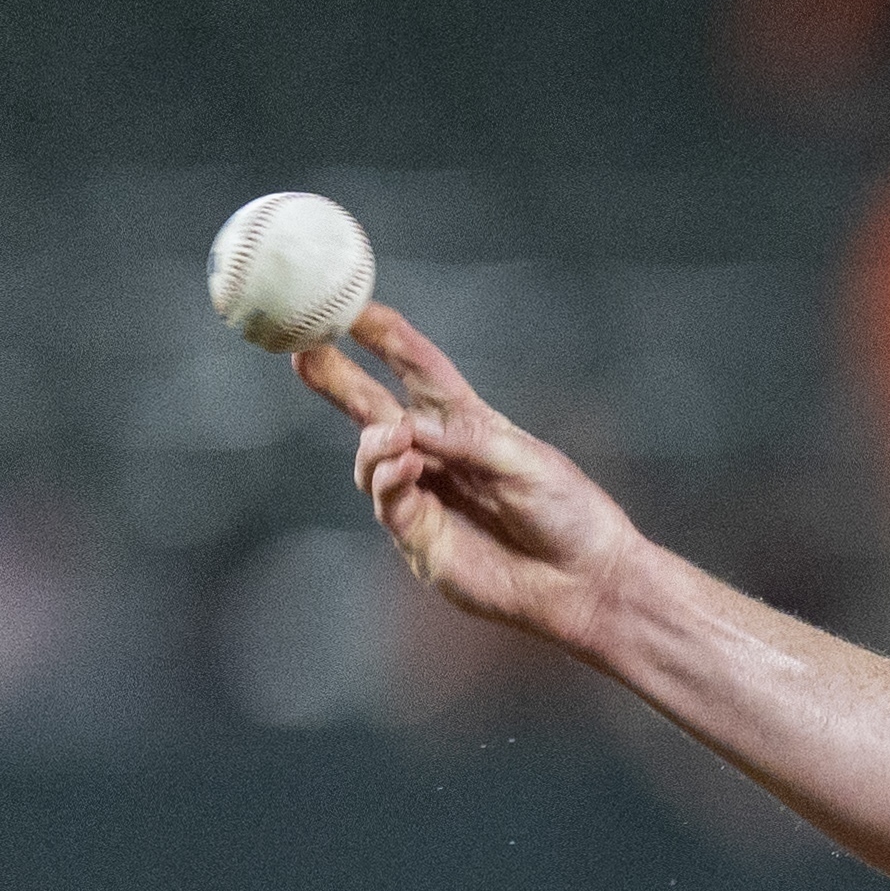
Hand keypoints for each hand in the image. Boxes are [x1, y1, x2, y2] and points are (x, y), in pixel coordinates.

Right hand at [297, 304, 648, 657]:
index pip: (419, 371)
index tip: (352, 307)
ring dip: (376, 441)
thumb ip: (466, 440)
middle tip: (301, 351)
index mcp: (469, 425)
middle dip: (335, 378)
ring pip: (373, 457)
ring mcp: (425, 497)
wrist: (588, 583)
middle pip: (374, 409)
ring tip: (396, 435)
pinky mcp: (421, 539)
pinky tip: (406, 466)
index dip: (386, 339)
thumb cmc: (570, 516)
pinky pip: (388, 502)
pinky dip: (389, 479)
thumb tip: (407, 426)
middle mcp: (438, 456)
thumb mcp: (527, 462)